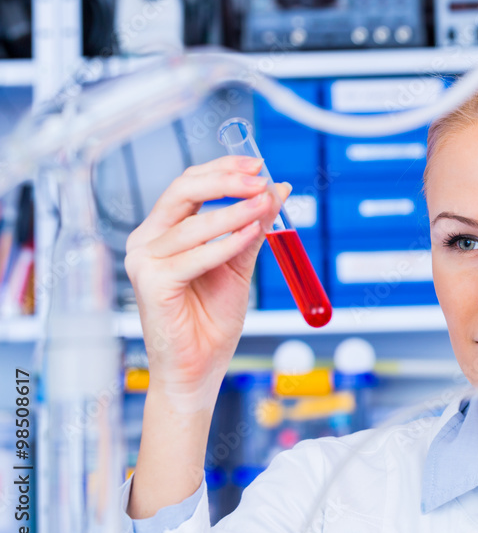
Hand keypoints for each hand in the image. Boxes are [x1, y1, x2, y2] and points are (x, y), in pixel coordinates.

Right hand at [124, 155, 291, 412]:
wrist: (201, 367)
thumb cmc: (213, 319)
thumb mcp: (241, 263)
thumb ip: (255, 226)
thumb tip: (277, 189)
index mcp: (165, 231)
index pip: (191, 184)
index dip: (223, 170)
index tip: (258, 165)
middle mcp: (148, 240)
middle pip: (183, 191)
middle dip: (225, 181)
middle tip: (259, 179)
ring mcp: (145, 261)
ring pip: (193, 224)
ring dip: (233, 212)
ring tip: (263, 205)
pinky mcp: (152, 283)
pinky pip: (193, 257)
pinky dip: (225, 243)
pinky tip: (250, 234)